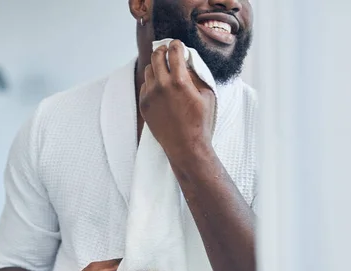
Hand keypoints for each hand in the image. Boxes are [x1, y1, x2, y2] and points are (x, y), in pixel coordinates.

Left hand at [139, 40, 215, 161]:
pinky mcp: (144, 104)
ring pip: (149, 70)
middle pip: (157, 56)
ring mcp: (150, 95)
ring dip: (157, 66)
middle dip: (163, 50)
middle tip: (167, 52)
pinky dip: (152, 83)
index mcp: (179, 81)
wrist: (186, 146)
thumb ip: (196, 76)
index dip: (176, 45)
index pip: (174, 51)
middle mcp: (162, 85)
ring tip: (164, 71)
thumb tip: (187, 63)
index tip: (177, 45)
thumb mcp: (207, 95)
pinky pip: (145, 86)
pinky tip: (160, 88)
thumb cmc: (200, 122)